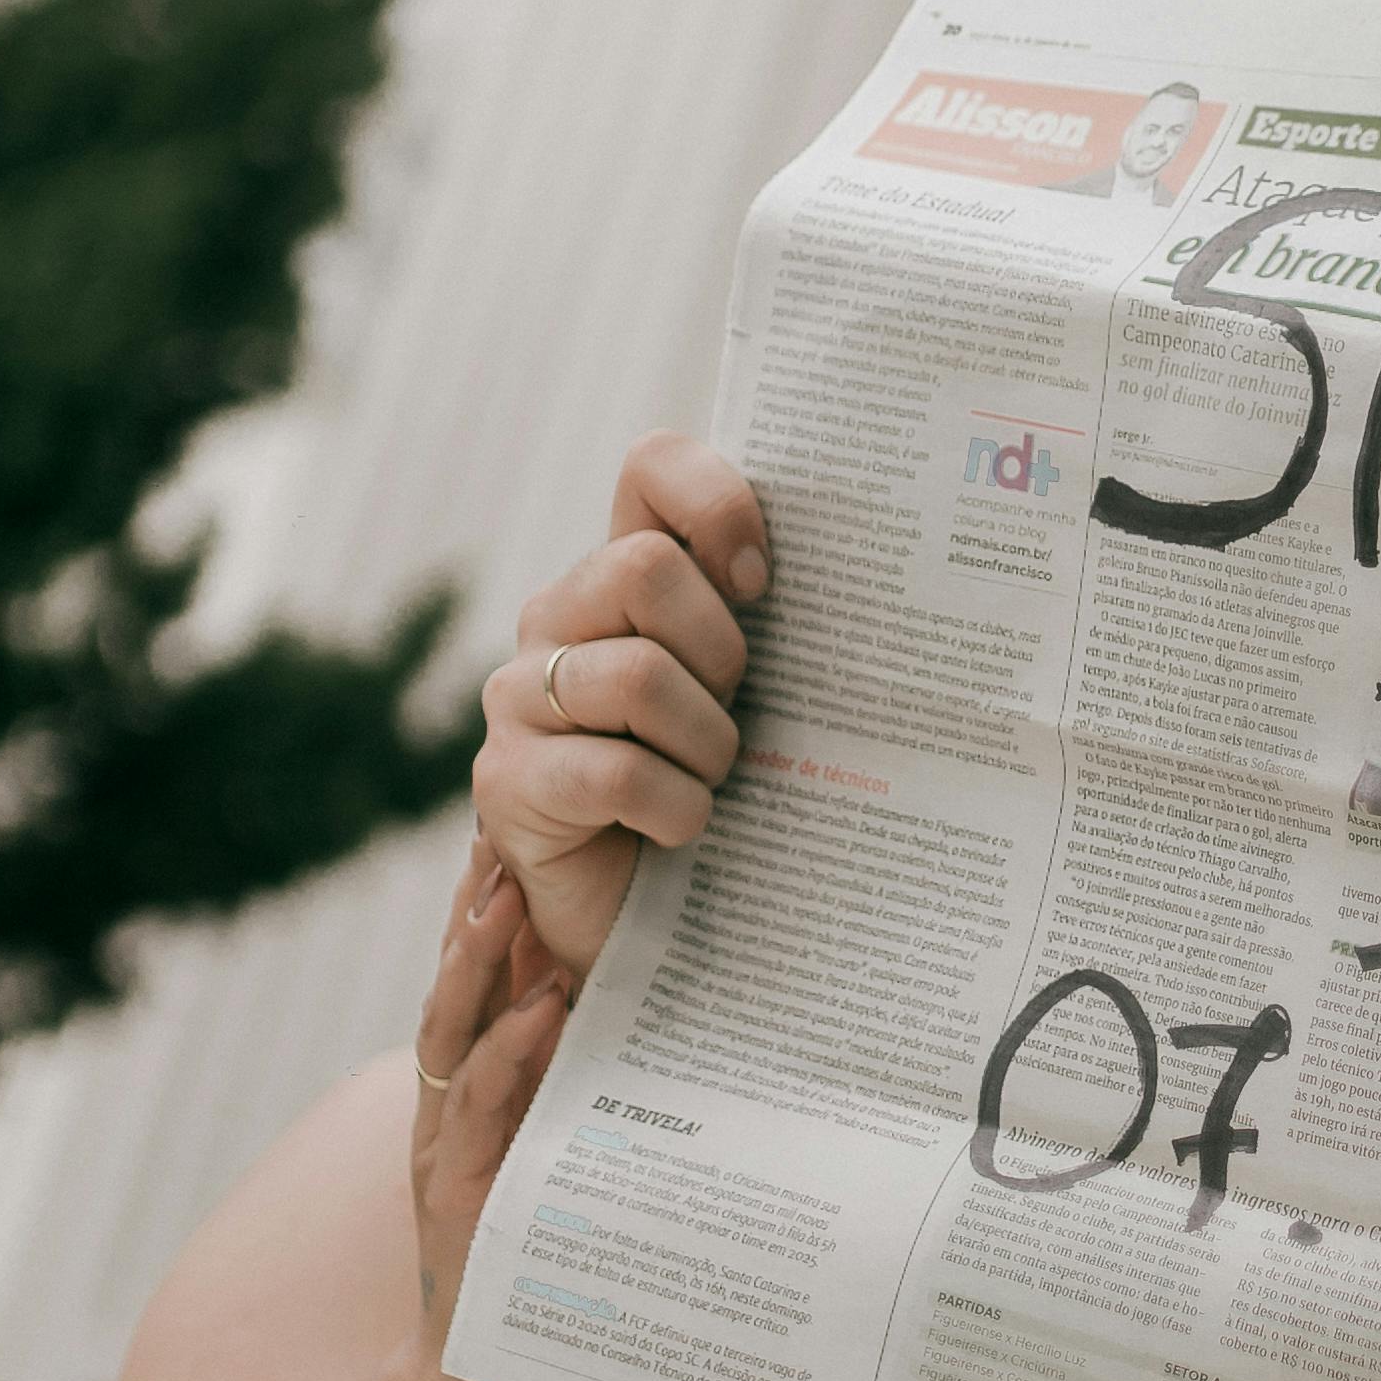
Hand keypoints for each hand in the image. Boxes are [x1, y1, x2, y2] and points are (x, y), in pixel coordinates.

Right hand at [408, 842, 570, 1347]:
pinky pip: (478, 1110)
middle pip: (453, 988)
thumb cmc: (536, 1253)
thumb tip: (621, 1006)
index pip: (473, 981)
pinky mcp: (460, 1191)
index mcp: (472, 1088)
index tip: (505, 833)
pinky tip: (539, 1011)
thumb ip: (574, 1082)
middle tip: (497, 833)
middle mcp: (449, 1105)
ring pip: (450, 1036)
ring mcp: (445, 1145)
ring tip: (505, 899)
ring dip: (475, 964)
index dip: (482, 907)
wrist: (484, 1367)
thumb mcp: (558, 1149)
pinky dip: (505, 1055)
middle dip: (471, 910)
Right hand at [473, 433, 766, 982]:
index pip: (652, 465)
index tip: (762, 582)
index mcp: (620, 575)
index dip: (716, 503)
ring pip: (636, 676)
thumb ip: (766, 620)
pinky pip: (619, 773)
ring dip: (707, 744)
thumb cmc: (713, 786)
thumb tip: (873, 569)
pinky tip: (681, 828)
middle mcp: (556, 617)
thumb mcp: (749, 690)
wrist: (644, 916)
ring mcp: (517, 697)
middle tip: (735, 711)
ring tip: (711, 780)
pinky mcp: (507, 781)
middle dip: (718, 650)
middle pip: (640, 568)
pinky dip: (678, 809)